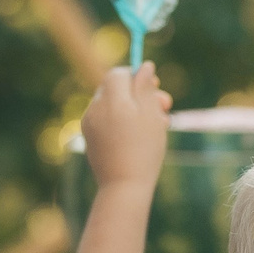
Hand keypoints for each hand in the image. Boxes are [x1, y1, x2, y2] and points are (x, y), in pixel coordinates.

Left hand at [82, 63, 172, 189]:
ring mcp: (88, 123)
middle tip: (165, 107)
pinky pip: (105, 120)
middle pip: (115, 88)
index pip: (118, 73)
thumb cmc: (143, 150)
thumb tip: (143, 66)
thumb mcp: (151, 115)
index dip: (137, 75)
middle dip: (139, 94)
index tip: (155, 85)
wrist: (124, 186)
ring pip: (112, 105)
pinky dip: (121, 122)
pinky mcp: (89, 137)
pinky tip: (138, 137)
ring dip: (133, 109)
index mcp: (111, 99)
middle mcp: (95, 108)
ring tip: (155, 126)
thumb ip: (145, 87)